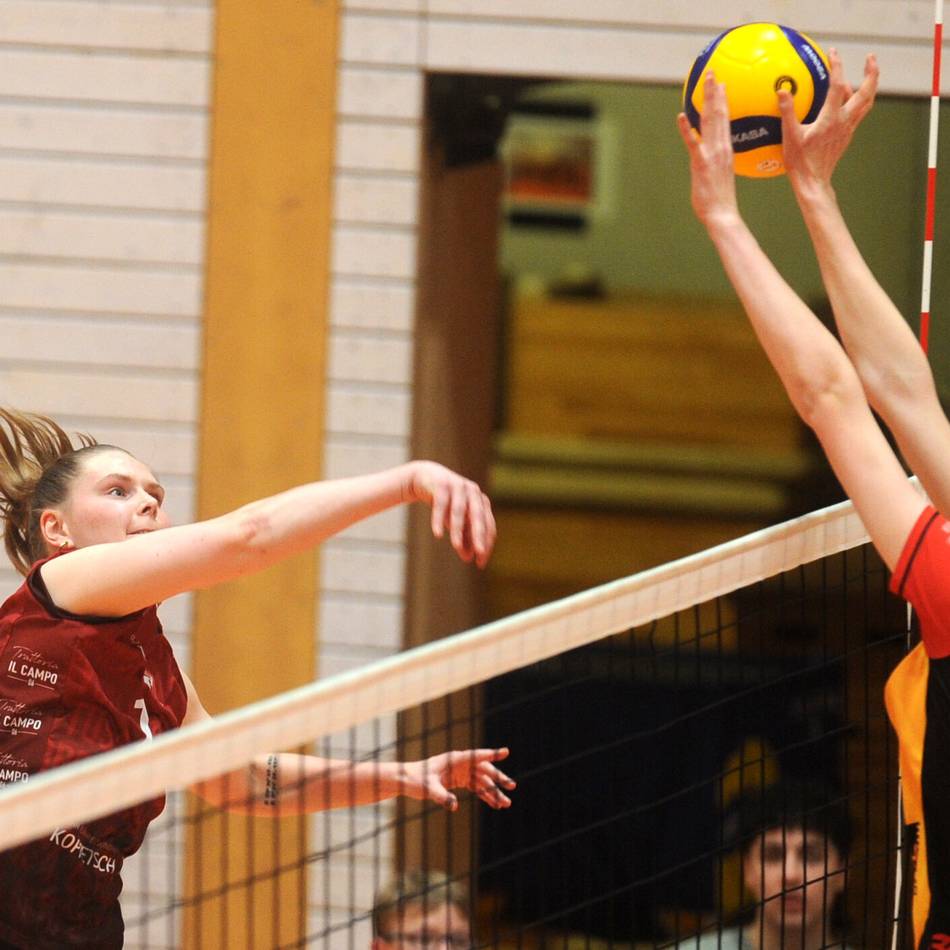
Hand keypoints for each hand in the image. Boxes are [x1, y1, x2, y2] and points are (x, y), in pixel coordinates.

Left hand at [400, 747, 514, 810]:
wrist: (407, 780)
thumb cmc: (416, 780)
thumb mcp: (428, 788)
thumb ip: (441, 796)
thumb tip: (453, 806)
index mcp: (454, 759)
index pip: (476, 755)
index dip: (491, 754)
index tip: (505, 752)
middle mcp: (460, 764)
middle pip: (484, 770)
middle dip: (498, 779)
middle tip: (512, 786)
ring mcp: (460, 772)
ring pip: (482, 782)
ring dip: (493, 792)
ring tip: (506, 804)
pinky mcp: (459, 780)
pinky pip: (476, 788)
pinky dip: (485, 796)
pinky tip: (494, 805)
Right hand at [405, 461, 496, 567]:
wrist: (425, 478)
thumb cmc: (445, 502)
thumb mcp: (455, 522)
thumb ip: (463, 537)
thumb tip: (469, 558)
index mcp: (481, 503)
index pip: (488, 526)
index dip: (486, 544)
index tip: (480, 562)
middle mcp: (473, 493)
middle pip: (479, 517)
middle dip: (479, 536)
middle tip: (479, 553)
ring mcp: (458, 486)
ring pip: (459, 511)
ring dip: (458, 530)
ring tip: (456, 546)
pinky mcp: (442, 484)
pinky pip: (441, 504)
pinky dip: (439, 519)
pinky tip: (438, 533)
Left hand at [676, 72, 739, 228]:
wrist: (721, 213)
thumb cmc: (720, 199)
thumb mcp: (722, 174)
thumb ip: (719, 161)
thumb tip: (716, 157)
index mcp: (727, 149)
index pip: (725, 119)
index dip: (722, 100)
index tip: (721, 84)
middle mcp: (721, 147)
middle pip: (719, 113)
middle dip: (715, 91)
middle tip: (712, 73)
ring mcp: (711, 153)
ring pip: (710, 121)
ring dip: (707, 100)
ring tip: (706, 81)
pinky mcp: (700, 162)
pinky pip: (693, 142)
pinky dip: (686, 129)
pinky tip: (681, 116)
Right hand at [779, 49, 877, 191]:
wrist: (813, 183)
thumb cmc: (800, 162)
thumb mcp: (790, 136)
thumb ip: (787, 112)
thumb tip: (782, 90)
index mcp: (831, 119)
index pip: (837, 86)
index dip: (836, 66)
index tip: (833, 52)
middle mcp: (844, 122)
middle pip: (867, 93)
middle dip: (871, 73)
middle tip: (870, 57)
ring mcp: (847, 129)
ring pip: (866, 103)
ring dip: (868, 86)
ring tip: (863, 75)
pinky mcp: (845, 136)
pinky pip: (856, 114)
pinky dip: (856, 101)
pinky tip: (846, 100)